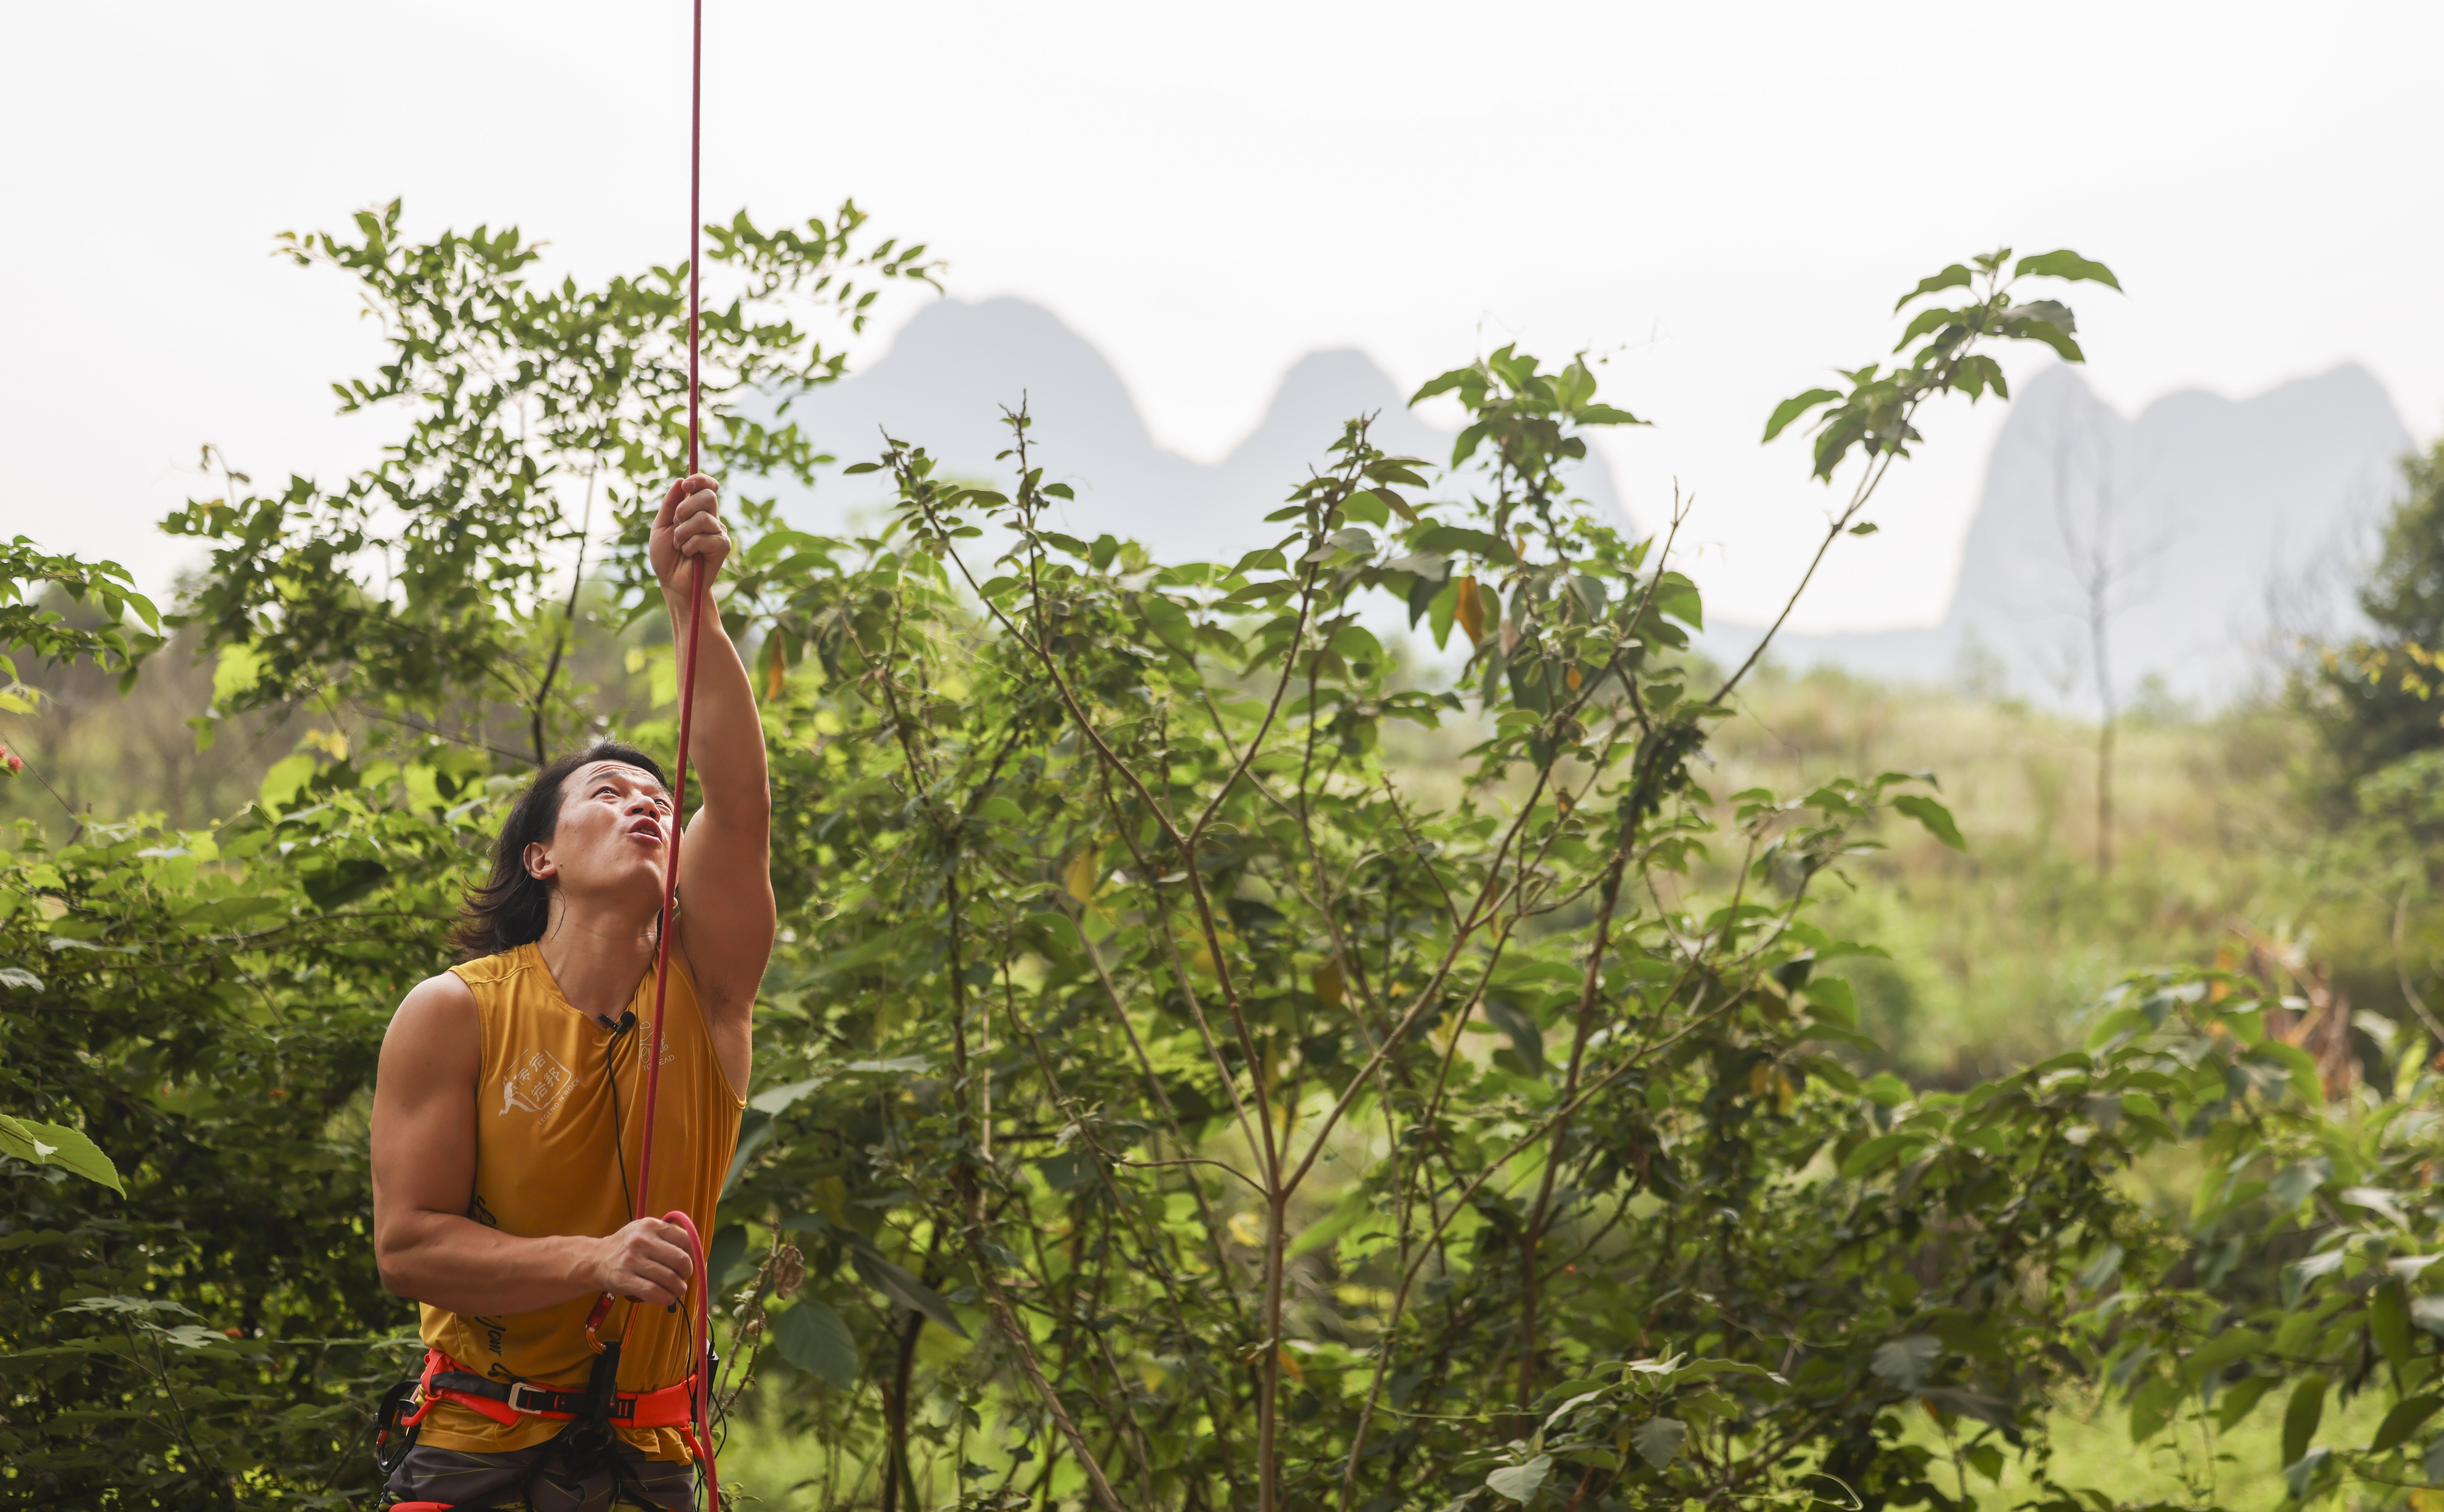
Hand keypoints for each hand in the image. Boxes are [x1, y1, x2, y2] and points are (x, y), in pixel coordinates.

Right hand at [587, 1216, 694, 1307]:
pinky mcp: (624, 1279)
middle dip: (687, 1273)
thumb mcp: (645, 1231)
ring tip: (677, 1290)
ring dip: (679, 1289)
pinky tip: (667, 1299)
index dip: (692, 1255)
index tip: (688, 1263)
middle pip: (680, 1260)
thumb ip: (667, 1237)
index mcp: (650, 1225)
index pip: (685, 1240)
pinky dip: (666, 1299)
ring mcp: (632, 1260)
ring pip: (669, 1278)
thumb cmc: (627, 1246)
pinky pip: (654, 1292)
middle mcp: (641, 1240)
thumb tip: (695, 1254)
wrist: (596, 1259)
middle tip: (683, 1279)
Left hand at [650, 474, 729, 588]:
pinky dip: (690, 546)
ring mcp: (719, 532)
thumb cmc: (666, 556)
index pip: (708, 486)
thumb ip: (670, 503)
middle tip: (676, 525)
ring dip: (682, 533)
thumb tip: (681, 481)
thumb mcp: (660, 526)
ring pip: (702, 518)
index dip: (700, 480)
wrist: (672, 583)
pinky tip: (689, 554)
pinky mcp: (723, 546)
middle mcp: (711, 518)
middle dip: (684, 509)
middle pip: (708, 496)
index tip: (686, 486)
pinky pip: (705, 537)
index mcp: (697, 510)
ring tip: (679, 545)